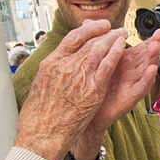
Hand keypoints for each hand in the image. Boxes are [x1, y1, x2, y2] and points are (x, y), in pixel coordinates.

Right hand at [18, 20, 130, 159]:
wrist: (42, 133)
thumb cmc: (37, 115)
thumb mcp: (39, 84)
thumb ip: (52, 71)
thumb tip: (57, 63)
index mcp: (51, 62)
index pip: (73, 38)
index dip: (88, 30)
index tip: (95, 27)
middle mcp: (66, 64)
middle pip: (89, 41)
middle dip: (103, 33)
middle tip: (113, 29)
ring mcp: (80, 75)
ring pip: (100, 49)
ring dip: (112, 39)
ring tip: (121, 34)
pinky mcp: (94, 89)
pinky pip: (108, 65)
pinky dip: (116, 53)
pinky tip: (122, 47)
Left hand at [84, 27, 159, 140]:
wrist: (89, 111)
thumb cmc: (95, 85)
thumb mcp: (96, 59)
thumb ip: (97, 40)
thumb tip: (88, 21)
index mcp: (127, 61)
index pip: (144, 46)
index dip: (154, 37)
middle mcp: (134, 71)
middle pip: (149, 55)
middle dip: (157, 44)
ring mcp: (133, 84)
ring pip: (147, 69)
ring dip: (153, 58)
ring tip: (156, 46)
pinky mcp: (130, 97)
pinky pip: (141, 87)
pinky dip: (147, 79)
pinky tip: (151, 70)